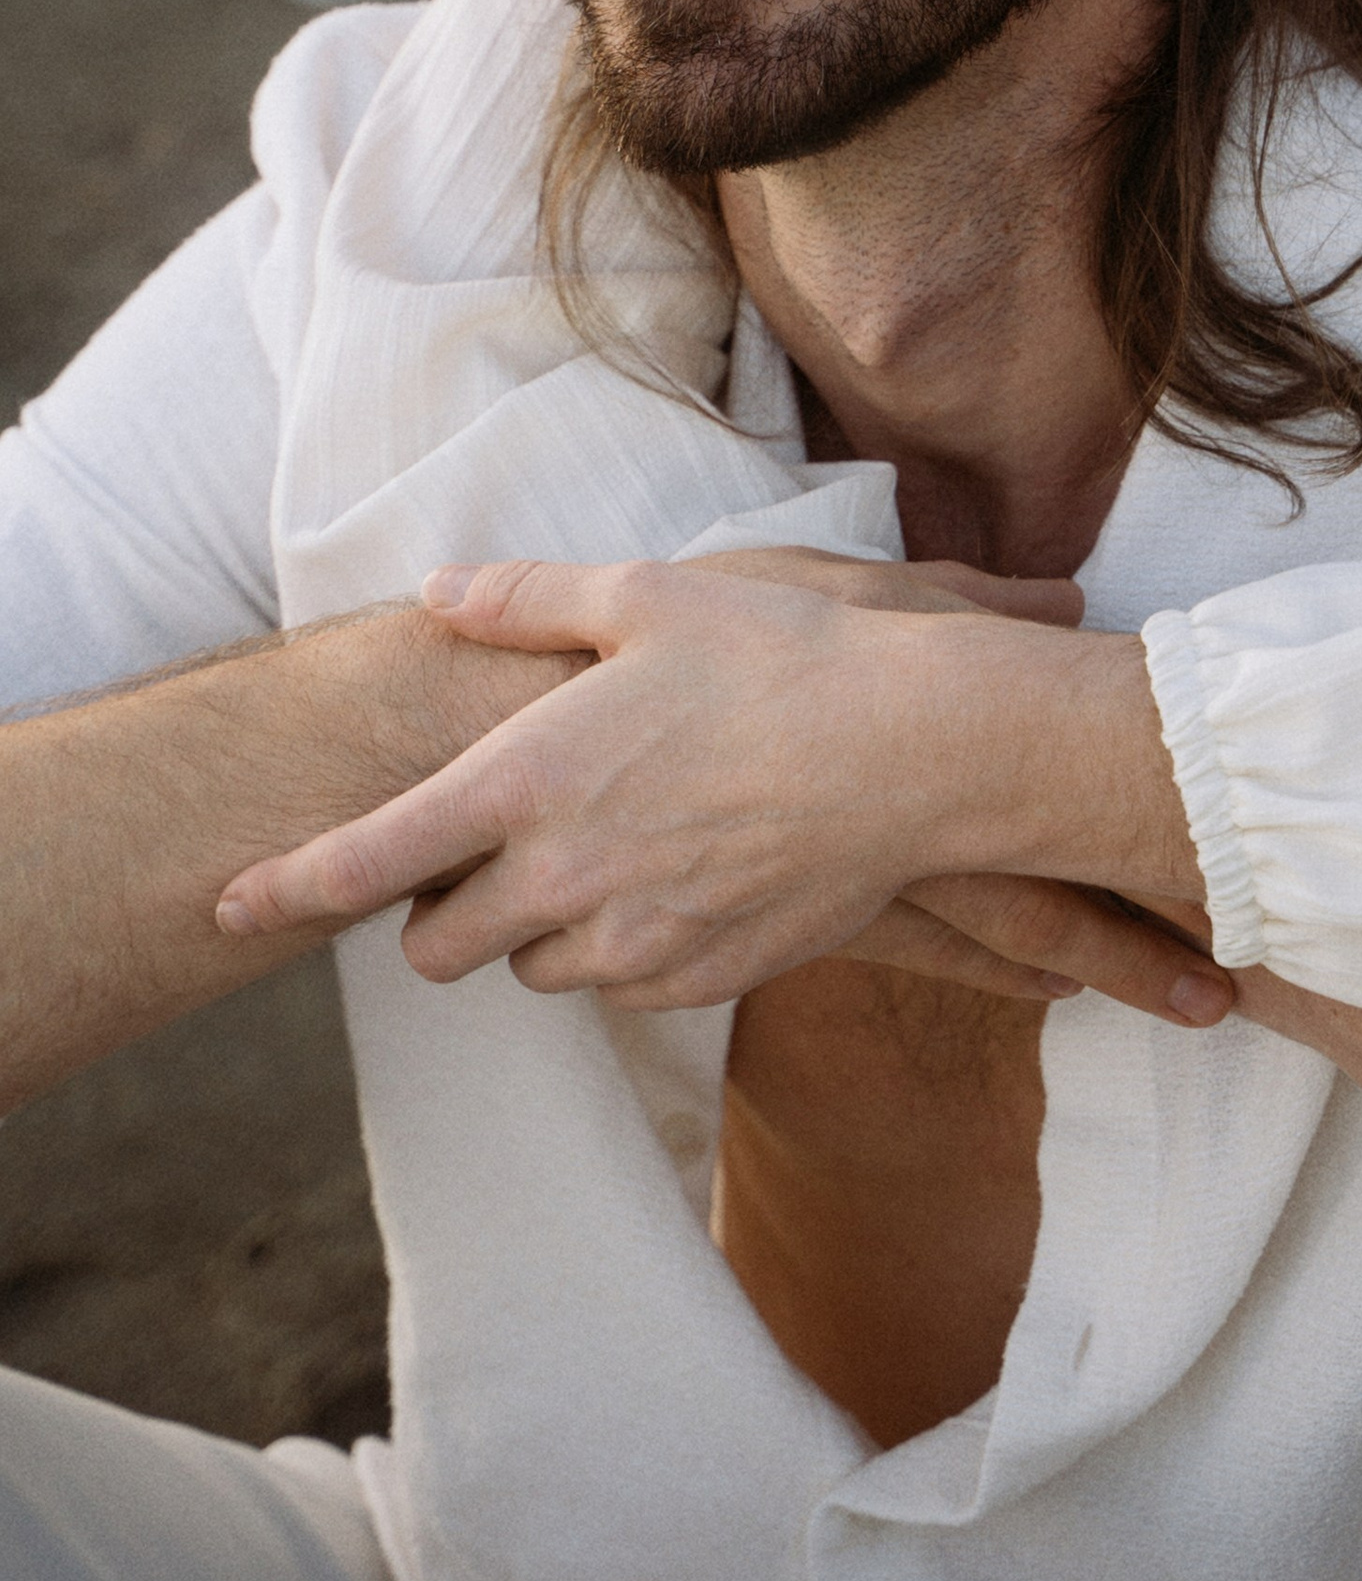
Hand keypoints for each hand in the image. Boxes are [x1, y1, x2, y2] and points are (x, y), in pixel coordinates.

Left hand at [213, 553, 1093, 1006]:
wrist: (913, 748)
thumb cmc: (780, 653)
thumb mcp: (645, 596)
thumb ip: (523, 598)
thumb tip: (437, 595)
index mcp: (526, 781)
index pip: (367, 861)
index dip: (286, 888)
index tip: (229, 905)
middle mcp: (561, 880)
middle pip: (438, 948)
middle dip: (445, 909)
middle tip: (499, 844)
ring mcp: (630, 944)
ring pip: (533, 970)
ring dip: (541, 926)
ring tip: (619, 841)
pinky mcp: (694, 982)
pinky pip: (620, 984)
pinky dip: (626, 942)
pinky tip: (687, 868)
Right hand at [673, 555, 1242, 1028]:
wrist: (516, 757)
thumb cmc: (672, 660)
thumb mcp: (800, 590)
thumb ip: (946, 597)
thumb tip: (1070, 597)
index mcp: (915, 735)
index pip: (1055, 791)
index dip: (1143, 839)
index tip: (1231, 876)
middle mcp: (895, 826)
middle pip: (1046, 890)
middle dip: (1146, 945)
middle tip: (1240, 990)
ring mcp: (848, 892)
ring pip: (995, 939)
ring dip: (1098, 965)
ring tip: (1202, 1008)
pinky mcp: (793, 940)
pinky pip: (920, 958)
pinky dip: (997, 969)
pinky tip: (1049, 990)